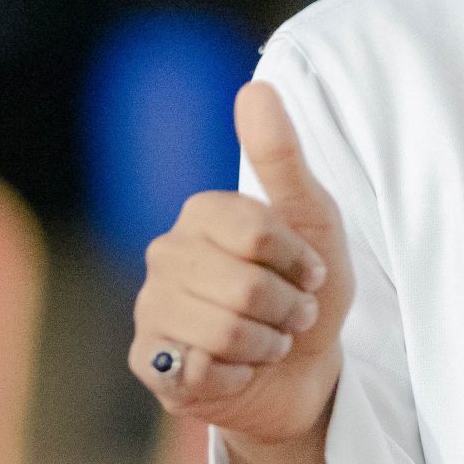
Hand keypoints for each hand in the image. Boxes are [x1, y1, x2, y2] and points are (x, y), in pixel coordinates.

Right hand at [129, 79, 356, 448]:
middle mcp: (165, 254)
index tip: (309, 273)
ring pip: (223, 333)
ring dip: (267, 346)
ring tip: (268, 342)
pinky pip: (201, 370)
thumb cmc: (307, 293)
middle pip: (244, 287)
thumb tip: (257, 87)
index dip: (298, 262)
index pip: (256, 232)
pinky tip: (238, 370)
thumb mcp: (314, 223)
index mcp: (201, 213)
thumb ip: (283, 158)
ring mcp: (150, 308)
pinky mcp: (148, 362)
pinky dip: (239, 376)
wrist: (303, 373)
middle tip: (291, 316)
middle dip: (287, 311)